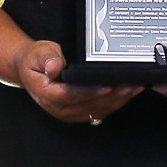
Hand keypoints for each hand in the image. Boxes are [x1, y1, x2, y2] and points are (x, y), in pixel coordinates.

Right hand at [15, 39, 141, 125]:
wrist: (32, 69)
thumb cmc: (36, 61)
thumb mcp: (37, 53)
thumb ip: (47, 59)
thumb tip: (54, 67)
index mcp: (48, 95)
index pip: (71, 95)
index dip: (91, 91)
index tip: (108, 85)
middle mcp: (60, 109)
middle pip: (90, 105)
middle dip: (113, 95)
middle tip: (131, 83)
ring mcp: (70, 113)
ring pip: (98, 110)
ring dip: (119, 100)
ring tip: (135, 86)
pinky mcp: (80, 113)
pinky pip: (100, 110)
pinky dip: (116, 102)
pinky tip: (128, 92)